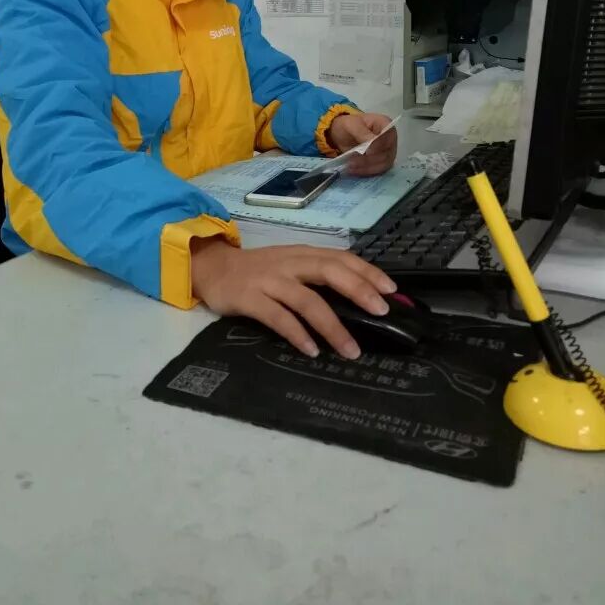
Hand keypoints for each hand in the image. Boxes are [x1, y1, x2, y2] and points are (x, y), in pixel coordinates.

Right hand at [191, 239, 396, 357]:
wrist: (212, 268)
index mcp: (303, 254)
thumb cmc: (258, 271)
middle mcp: (290, 264)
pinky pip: (279, 317)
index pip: (341, 258)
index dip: (367, 272)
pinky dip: (298, 334)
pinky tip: (312, 350)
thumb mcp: (290, 265)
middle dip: (358, 290)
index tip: (392, 291)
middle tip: (382, 312)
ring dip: (333, 326)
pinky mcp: (250, 298)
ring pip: (308, 300)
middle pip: (330, 271)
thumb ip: (318, 276)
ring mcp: (270, 281)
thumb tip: (360, 299)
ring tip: (351, 350)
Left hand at [328, 111, 397, 176]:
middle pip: (387, 153)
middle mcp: (390, 140)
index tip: (366, 151)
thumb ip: (363, 133)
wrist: (344, 134)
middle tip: (352, 162)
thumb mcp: (352, 125)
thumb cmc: (350, 125)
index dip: (379, 146)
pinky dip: (366, 172)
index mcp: (386, 124)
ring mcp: (388, 153)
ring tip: (351, 167)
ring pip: (383, 165)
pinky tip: (354, 170)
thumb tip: (372, 143)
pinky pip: (377, 170)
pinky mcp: (382, 163)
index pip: (388, 137)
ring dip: (367, 168)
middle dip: (369, 160)